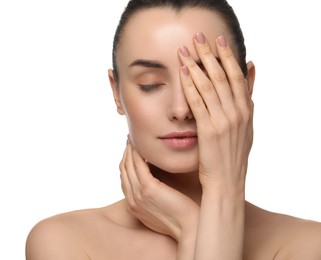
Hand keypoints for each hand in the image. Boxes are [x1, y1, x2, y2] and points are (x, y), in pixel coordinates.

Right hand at [120, 140, 198, 240]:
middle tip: (131, 139)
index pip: (124, 177)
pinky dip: (138, 153)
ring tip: (135, 138)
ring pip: (128, 165)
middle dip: (126, 152)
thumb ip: (152, 194)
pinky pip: (138, 165)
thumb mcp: (161, 206)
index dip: (126, 160)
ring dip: (130, 149)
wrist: (190, 228)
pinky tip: (143, 145)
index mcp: (133, 204)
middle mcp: (131, 200)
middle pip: (123, 169)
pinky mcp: (148, 189)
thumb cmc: (180, 217)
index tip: (132, 148)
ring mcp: (138, 194)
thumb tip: (155, 180)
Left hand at [178, 33, 253, 192]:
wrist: (226, 183)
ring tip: (185, 51)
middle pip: (223, 76)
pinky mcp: (209, 131)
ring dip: (197, 66)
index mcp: (246, 111)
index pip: (237, 76)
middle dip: (210, 54)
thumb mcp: (245, 130)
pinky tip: (182, 73)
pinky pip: (198, 103)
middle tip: (198, 37)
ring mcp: (224, 121)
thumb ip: (245, 104)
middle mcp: (237, 113)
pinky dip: (190, 86)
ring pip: (210, 86)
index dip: (228, 57)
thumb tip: (247, 80)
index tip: (219, 41)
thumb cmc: (231, 157)